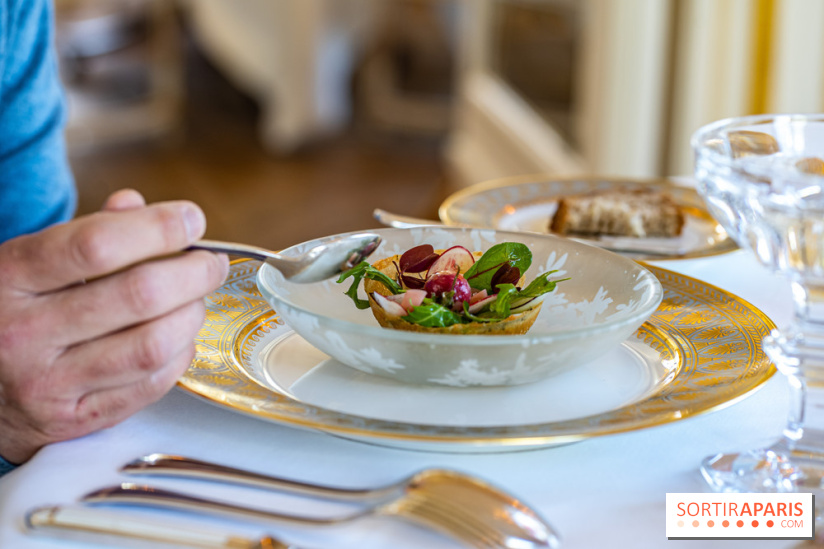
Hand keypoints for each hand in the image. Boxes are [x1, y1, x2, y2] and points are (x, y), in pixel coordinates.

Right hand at [0, 190, 228, 463]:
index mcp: (10, 277)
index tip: (192, 219)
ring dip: (191, 317)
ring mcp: (49, 383)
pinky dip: (179, 357)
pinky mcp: (74, 420)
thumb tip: (139, 206)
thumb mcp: (26, 264)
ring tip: (196, 301)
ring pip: (152, 345)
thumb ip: (84, 233)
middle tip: (211, 264)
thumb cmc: (7, 314)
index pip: (98, 245)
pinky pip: (149, 386)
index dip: (158, 228)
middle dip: (193, 273)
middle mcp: (24, 332)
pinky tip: (179, 339)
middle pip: (139, 295)